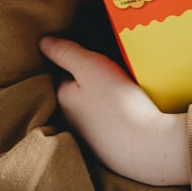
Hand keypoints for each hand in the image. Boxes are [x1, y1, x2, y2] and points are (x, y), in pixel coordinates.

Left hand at [39, 36, 189, 185]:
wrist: (149, 148)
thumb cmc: (119, 104)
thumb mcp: (91, 67)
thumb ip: (67, 52)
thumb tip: (42, 42)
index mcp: (62, 98)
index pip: (62, 72)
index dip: (77, 60)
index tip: (94, 54)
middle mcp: (70, 120)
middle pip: (77, 92)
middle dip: (88, 80)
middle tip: (111, 70)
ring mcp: (89, 137)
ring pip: (92, 109)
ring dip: (102, 100)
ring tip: (122, 90)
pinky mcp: (108, 149)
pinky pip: (107, 125)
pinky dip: (114, 117)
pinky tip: (130, 112)